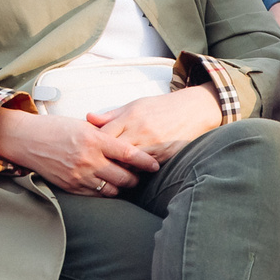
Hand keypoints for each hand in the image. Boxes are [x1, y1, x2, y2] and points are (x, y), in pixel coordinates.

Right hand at [0, 108, 156, 195]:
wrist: (28, 140)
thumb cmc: (55, 128)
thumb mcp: (83, 125)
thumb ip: (104, 134)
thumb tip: (126, 142)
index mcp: (95, 140)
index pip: (128, 154)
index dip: (145, 162)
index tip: (154, 165)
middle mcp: (89, 159)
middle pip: (124, 176)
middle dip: (135, 178)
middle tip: (139, 175)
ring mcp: (80, 175)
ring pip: (112, 189)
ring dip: (121, 187)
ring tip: (124, 181)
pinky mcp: (72, 187)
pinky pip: (96, 195)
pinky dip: (105, 192)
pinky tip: (107, 186)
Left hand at [88, 87, 221, 163]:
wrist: (192, 111)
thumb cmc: (160, 107)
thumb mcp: (134, 105)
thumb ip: (111, 115)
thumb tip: (88, 118)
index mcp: (130, 117)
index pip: (103, 134)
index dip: (93, 144)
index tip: (87, 150)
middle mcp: (139, 132)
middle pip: (112, 151)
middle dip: (101, 159)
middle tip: (92, 166)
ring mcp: (151, 145)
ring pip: (126, 164)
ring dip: (116, 169)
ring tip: (106, 173)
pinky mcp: (162, 157)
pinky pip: (142, 169)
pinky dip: (133, 171)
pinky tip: (126, 174)